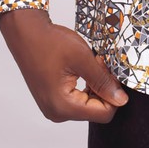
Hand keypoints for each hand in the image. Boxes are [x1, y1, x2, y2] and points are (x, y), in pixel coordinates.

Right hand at [0, 8, 128, 123]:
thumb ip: (102, 81)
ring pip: (88, 104)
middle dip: (103, 87)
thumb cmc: (50, 43)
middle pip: (95, 110)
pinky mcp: (52, 100)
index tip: (108, 70)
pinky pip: (77, 99)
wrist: (26, 33)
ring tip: (91, 63)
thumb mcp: (82, 58)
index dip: (113, 93)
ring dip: (95, 85)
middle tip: (99, 63)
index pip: (103, 114)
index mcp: (63, 107)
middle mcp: (57, 113)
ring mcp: (53, 108)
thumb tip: (121, 100)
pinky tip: (83, 68)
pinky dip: (85, 85)